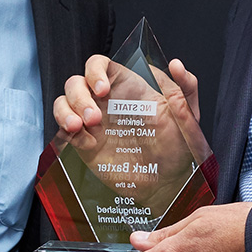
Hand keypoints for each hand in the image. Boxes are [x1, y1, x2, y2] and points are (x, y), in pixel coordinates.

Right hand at [52, 56, 202, 139]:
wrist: (167, 187)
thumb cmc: (179, 150)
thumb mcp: (189, 117)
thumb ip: (185, 89)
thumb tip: (176, 64)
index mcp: (128, 88)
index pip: (99, 65)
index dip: (94, 71)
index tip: (102, 90)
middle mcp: (106, 102)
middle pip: (75, 82)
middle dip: (79, 96)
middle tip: (95, 118)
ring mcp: (92, 123)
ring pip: (63, 102)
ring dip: (66, 111)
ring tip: (80, 127)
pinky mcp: (83, 143)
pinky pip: (63, 130)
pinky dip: (67, 133)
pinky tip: (87, 143)